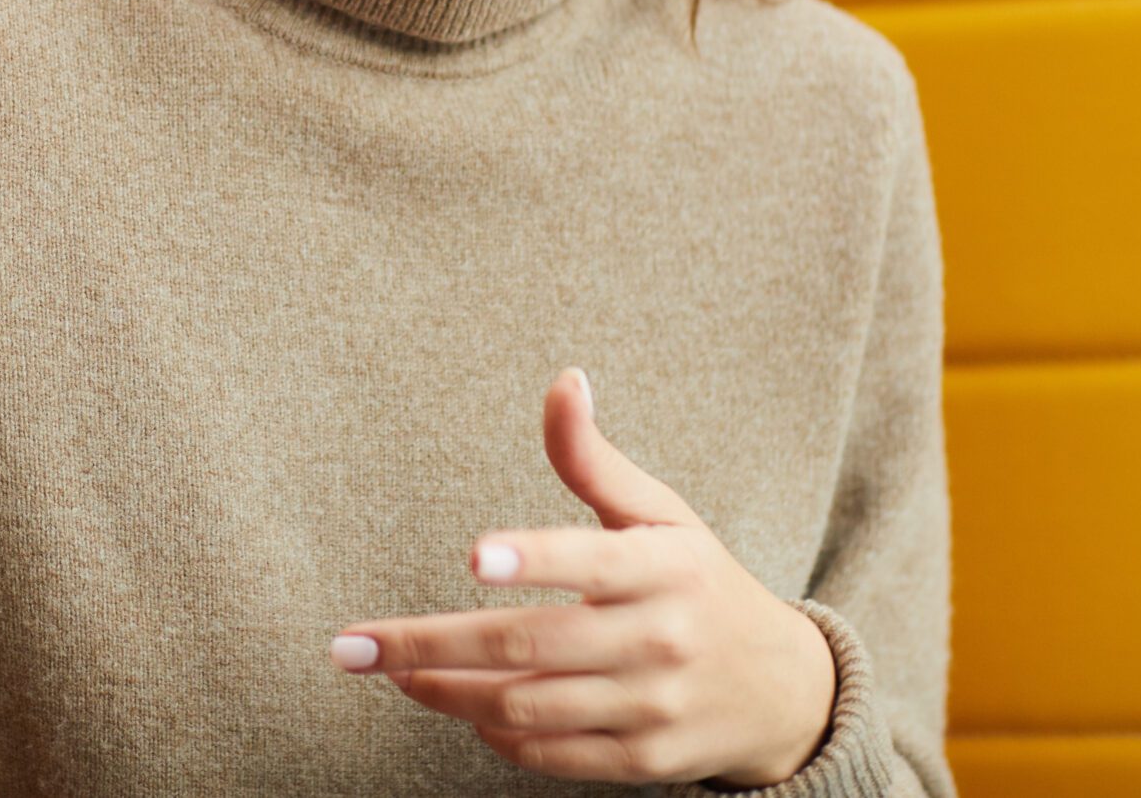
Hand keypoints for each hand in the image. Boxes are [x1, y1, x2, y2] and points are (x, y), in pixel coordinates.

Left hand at [330, 369, 837, 788]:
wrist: (785, 690)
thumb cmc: (698, 582)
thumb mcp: (660, 513)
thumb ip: (594, 460)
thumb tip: (563, 379)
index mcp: (665, 566)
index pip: (591, 560)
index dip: (533, 557)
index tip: (471, 554)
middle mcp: (661, 639)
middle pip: (528, 645)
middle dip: (429, 646)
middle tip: (354, 645)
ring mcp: (655, 706)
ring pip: (528, 706)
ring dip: (446, 692)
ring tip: (393, 673)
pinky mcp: (646, 762)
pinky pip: (553, 754)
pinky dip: (498, 734)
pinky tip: (461, 707)